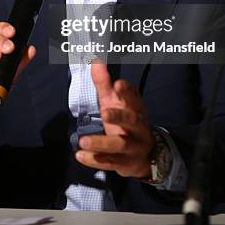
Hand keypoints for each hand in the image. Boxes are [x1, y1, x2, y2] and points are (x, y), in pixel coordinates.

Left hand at [75, 61, 154, 177]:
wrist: (144, 155)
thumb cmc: (125, 122)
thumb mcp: (115, 102)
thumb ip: (104, 83)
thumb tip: (95, 61)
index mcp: (135, 108)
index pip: (134, 98)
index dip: (127, 91)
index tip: (117, 84)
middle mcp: (137, 126)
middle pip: (131, 120)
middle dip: (119, 116)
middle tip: (105, 112)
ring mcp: (132, 146)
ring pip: (119, 145)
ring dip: (101, 142)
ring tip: (83, 140)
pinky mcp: (124, 163)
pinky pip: (109, 162)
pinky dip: (94, 160)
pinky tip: (80, 155)